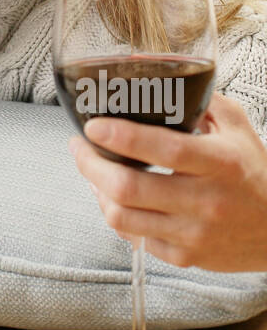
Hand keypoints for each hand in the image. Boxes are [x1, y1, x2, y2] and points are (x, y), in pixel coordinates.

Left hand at [69, 93, 266, 270]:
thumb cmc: (254, 174)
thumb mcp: (236, 128)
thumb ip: (199, 100)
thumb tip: (154, 73)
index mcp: (219, 163)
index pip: (163, 148)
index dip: (121, 136)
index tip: (94, 125)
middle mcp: (205, 201)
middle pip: (129, 187)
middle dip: (91, 164)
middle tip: (80, 147)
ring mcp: (194, 233)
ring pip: (123, 217)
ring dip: (98, 191)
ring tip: (94, 172)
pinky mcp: (185, 257)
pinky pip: (135, 238)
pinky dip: (119, 216)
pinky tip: (116, 199)